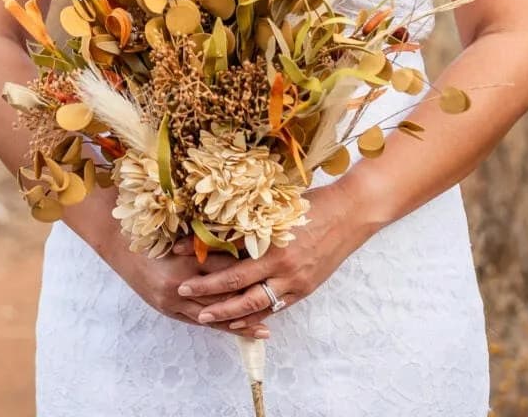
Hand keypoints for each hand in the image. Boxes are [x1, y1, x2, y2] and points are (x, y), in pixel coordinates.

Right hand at [80, 215, 269, 341]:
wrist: (115, 240)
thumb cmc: (149, 227)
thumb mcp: (181, 228)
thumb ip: (209, 238)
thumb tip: (243, 239)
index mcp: (186, 260)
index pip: (226, 270)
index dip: (251, 273)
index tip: (275, 272)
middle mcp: (180, 284)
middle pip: (223, 298)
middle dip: (251, 303)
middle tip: (277, 309)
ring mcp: (172, 300)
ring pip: (212, 316)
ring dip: (238, 323)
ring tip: (263, 329)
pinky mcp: (166, 309)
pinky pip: (197, 322)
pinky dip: (218, 326)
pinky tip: (235, 330)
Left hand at [175, 183, 373, 328]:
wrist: (352, 214)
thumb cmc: (314, 204)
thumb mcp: (279, 209)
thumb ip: (252, 221)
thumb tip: (217, 222)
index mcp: (273, 241)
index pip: (230, 252)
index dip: (201, 256)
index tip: (176, 254)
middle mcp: (283, 266)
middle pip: (237, 285)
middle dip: (207, 291)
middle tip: (182, 291)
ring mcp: (295, 281)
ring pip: (255, 304)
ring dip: (227, 312)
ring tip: (204, 316)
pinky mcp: (305, 290)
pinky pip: (275, 309)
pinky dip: (255, 317)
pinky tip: (238, 322)